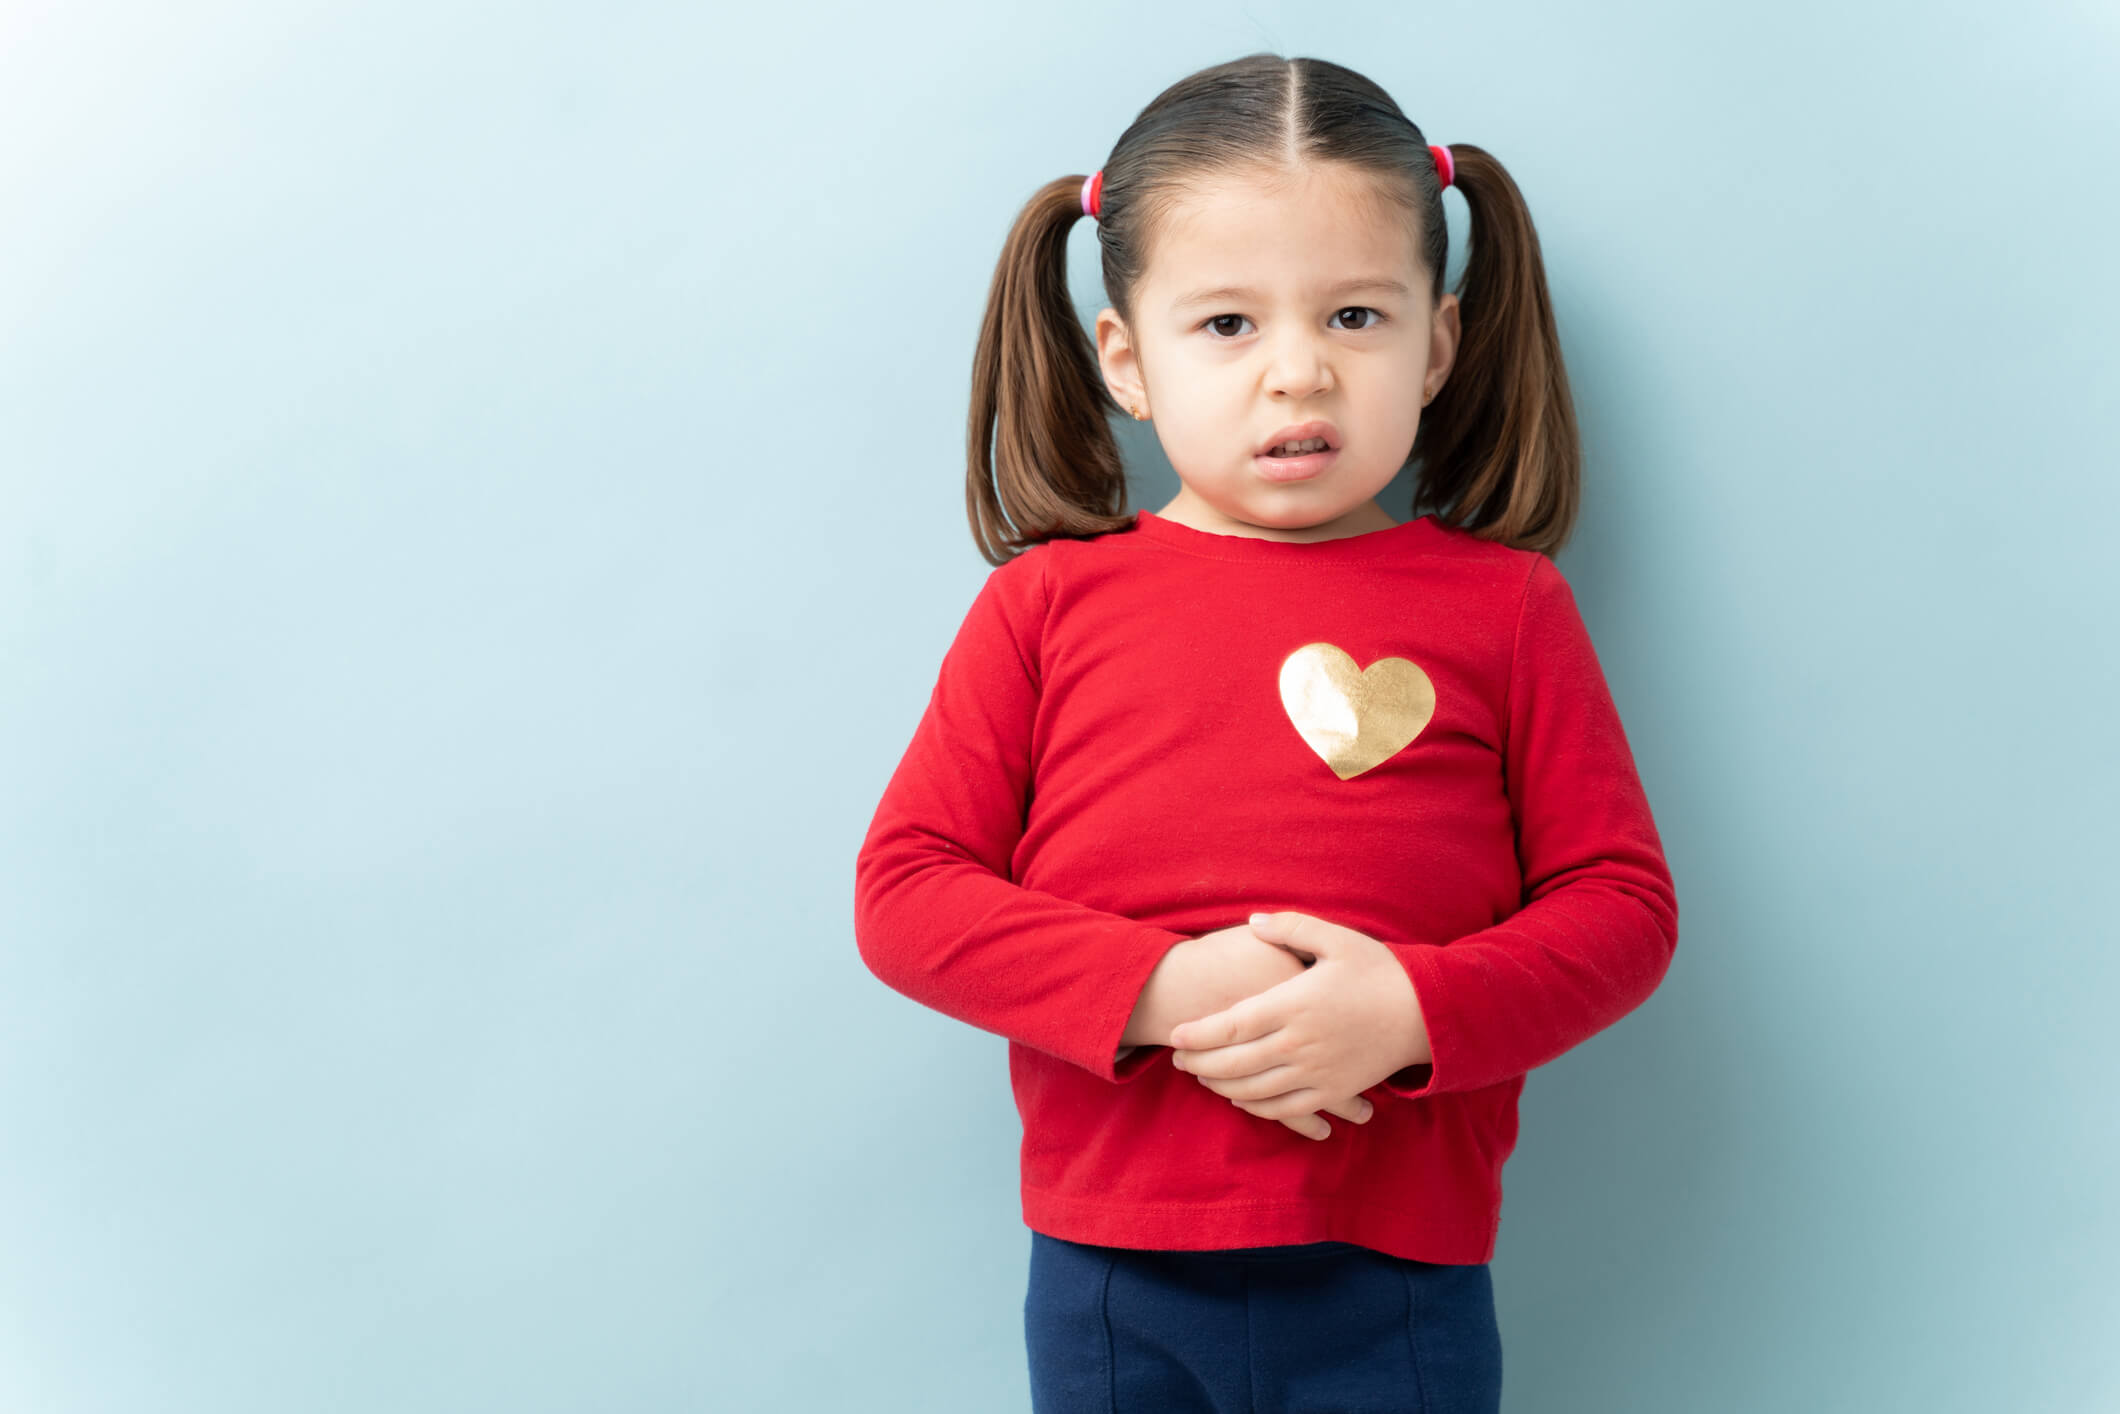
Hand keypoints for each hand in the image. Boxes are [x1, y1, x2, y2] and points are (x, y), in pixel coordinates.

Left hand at [1168, 911, 1429, 1137]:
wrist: (1426, 1014)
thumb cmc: (1380, 971)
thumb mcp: (1337, 939)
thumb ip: (1290, 928)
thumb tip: (1252, 922)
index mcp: (1295, 1004)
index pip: (1233, 1025)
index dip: (1199, 1034)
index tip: (1175, 1035)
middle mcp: (1300, 1044)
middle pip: (1235, 1063)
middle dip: (1200, 1063)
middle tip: (1177, 1060)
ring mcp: (1316, 1072)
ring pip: (1255, 1090)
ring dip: (1222, 1086)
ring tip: (1201, 1077)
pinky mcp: (1333, 1091)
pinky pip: (1285, 1109)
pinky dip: (1257, 1107)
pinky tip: (1241, 1099)